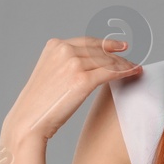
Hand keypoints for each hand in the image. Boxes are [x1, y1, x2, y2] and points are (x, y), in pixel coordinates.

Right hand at [4, 36, 140, 142]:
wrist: (29, 121)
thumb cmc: (38, 104)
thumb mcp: (48, 74)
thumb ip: (64, 64)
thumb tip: (85, 65)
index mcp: (54, 46)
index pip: (87, 42)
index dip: (106, 44)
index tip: (120, 46)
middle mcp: (64, 50)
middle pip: (99, 51)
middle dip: (118, 56)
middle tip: (131, 60)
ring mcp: (73, 64)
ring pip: (107, 61)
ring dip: (124, 64)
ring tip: (135, 69)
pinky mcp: (82, 80)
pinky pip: (110, 73)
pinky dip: (125, 72)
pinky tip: (135, 72)